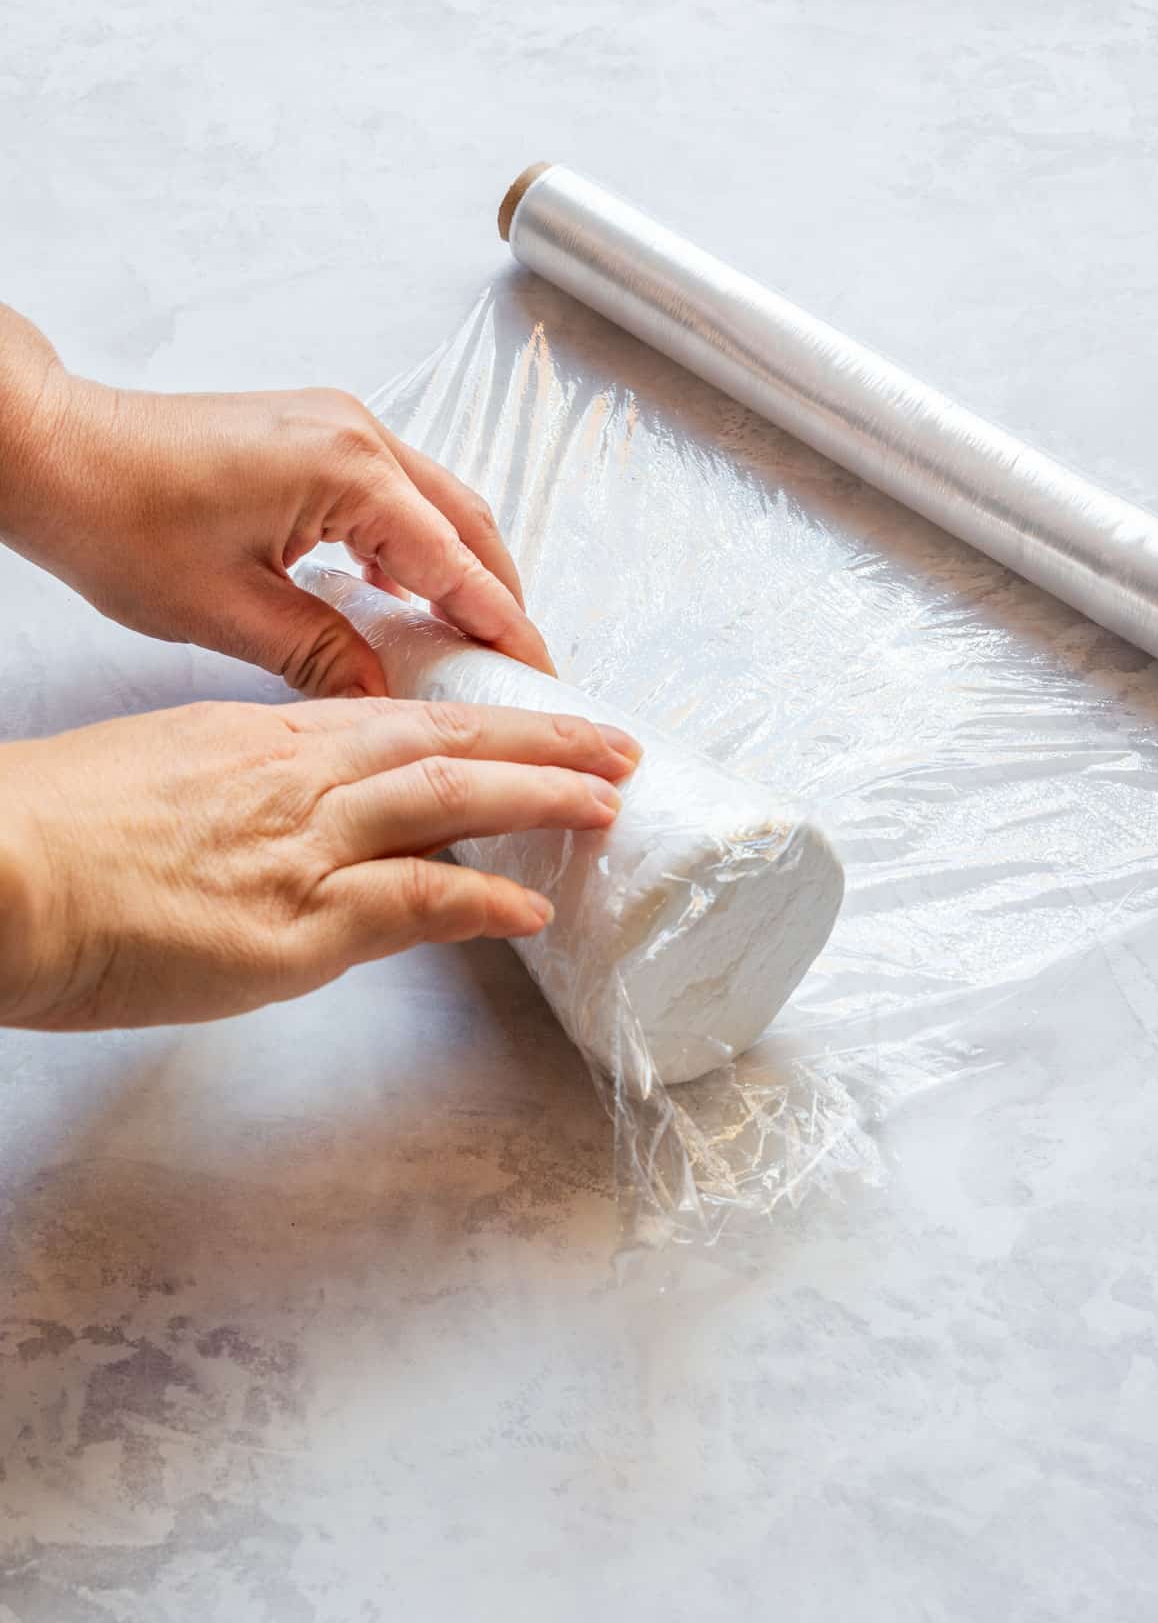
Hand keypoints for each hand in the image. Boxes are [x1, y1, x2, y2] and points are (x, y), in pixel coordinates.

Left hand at [0, 305, 551, 693]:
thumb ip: (324, 656)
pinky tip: (403, 599)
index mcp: (348, 472)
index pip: (457, 564)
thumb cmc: (119, 517)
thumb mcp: (229, 612)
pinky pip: (393, 493)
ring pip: (435, 504)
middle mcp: (358, 435)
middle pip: (467, 523)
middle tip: (518, 666)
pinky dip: (413, 545)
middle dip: (499, 596)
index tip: (537, 673)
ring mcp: (338, 425)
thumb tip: (385, 700)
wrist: (55, 451)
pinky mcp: (314, 433)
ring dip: (459, 569)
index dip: (503, 626)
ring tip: (470, 642)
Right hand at [0, 697, 638, 1030]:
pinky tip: (533, 904)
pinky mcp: (296, 925)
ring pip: (452, 801)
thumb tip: (287, 818)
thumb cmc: (52, 827)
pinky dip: (482, 900)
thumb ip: (241, 788)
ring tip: (608, 800)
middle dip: (542, 738)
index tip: (531, 722)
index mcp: (262, 738)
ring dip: (542, 797)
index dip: (477, 722)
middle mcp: (298, 777)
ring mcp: (304, 846)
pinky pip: (415, 903)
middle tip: (615, 741)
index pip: (398, 717)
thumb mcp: (162, 773)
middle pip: (447, 741)